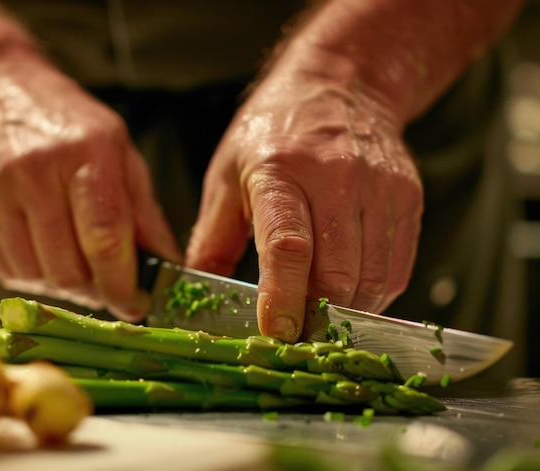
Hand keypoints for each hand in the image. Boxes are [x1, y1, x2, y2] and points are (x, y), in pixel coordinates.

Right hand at [0, 53, 181, 318]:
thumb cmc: (69, 127)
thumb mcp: (121, 154)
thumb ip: (145, 213)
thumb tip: (168, 266)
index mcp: (84, 153)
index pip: (104, 236)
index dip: (122, 283)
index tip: (135, 304)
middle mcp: (32, 172)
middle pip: (67, 268)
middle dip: (95, 289)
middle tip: (106, 283)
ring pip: (35, 276)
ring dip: (63, 285)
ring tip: (75, 260)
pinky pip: (5, 270)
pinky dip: (33, 274)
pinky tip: (44, 250)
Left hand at [186, 70, 422, 341]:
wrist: (341, 86)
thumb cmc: (275, 132)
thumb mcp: (228, 174)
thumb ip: (212, 236)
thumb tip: (198, 291)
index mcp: (281, 171)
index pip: (288, 246)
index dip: (282, 296)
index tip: (275, 332)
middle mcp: (338, 178)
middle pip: (337, 275)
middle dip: (316, 316)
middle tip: (295, 329)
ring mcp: (381, 188)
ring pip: (372, 280)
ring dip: (345, 311)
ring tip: (320, 310)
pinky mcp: (408, 198)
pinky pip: (396, 269)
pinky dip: (371, 293)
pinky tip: (348, 288)